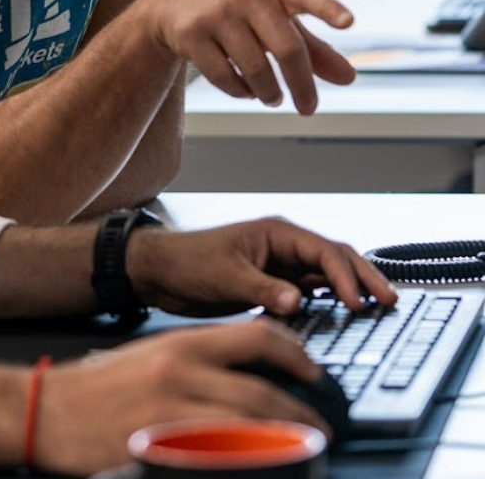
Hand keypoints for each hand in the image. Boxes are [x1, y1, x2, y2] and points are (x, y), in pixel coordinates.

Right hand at [36, 319, 328, 474]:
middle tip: (319, 422)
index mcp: (180, 344)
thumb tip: (240, 379)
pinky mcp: (162, 446)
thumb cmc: (96, 386)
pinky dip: (249, 459)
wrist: (48, 409)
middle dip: (299, 408)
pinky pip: (221, 455)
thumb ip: (195, 364)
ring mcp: (172, 411)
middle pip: (259, 388)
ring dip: (283, 438)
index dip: (293, 351)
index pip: (254, 336)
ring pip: (248, 424)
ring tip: (303, 449)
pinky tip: (263, 464)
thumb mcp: (150, 357)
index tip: (311, 368)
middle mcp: (181, 371)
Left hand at [130, 216, 396, 316]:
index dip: (346, 277)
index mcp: (276, 233)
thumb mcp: (224, 276)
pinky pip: (310, 293)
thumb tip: (297, 302)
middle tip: (390, 301)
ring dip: (350, 290)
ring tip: (376, 310)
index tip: (358, 303)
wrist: (161, 272)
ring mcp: (280, 266)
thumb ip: (262, 289)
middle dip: (364, 277)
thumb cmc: (187, 261)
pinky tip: (342, 318)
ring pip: (326, 276)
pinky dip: (329, 302)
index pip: (324, 252)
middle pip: (336, 259)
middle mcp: (284, 247)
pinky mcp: (273, 285)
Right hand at [147, 0, 355, 114]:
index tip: (348, 22)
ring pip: (256, 69)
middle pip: (287, 48)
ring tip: (273, 97)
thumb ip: (312, 45)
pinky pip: (226, 77)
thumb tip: (348, 77)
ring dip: (270, 93)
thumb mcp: (275, 16)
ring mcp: (216, 13)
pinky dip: (241, 92)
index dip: (328, 8)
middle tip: (308, 107)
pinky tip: (246, 90)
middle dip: (302, 85)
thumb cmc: (238, 8)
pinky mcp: (191, 34)